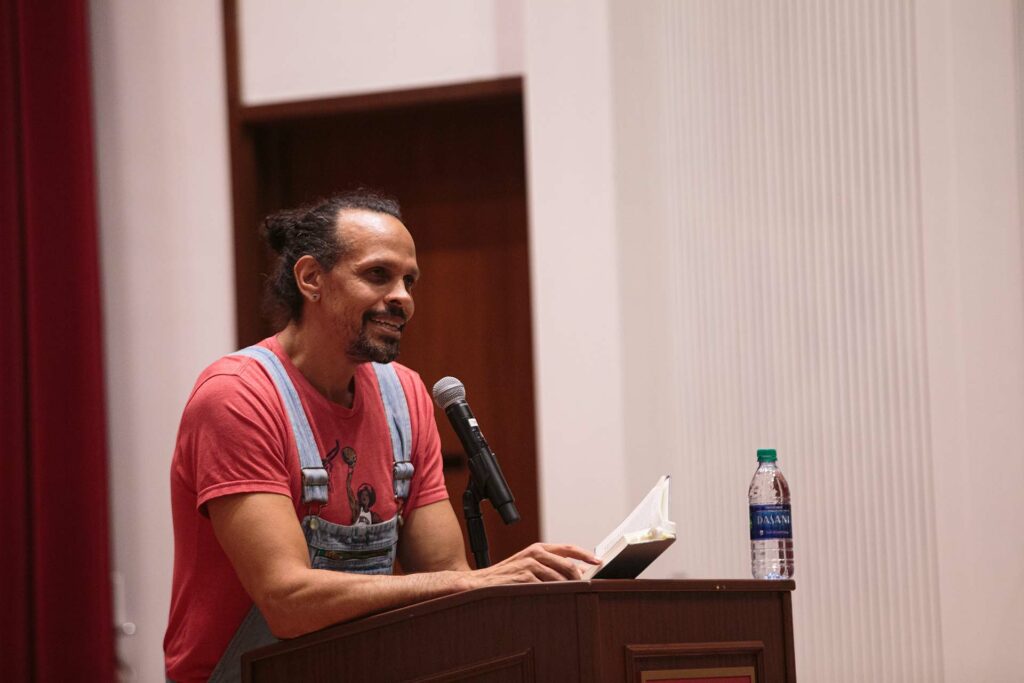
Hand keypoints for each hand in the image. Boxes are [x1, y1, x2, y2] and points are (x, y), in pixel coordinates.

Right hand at [467, 543, 600, 586]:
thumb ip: (549, 565)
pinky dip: (554, 592)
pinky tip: (555, 597)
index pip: (568, 548)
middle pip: (567, 564)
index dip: (585, 555)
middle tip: (587, 585)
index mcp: (538, 548)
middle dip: (580, 576)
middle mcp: (535, 553)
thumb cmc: (507, 576)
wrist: (482, 583)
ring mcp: (529, 564)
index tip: (599, 561)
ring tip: (573, 594)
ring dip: (568, 587)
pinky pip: (546, 586)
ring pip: (559, 577)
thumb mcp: (528, 565)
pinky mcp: (524, 577)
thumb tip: (576, 573)